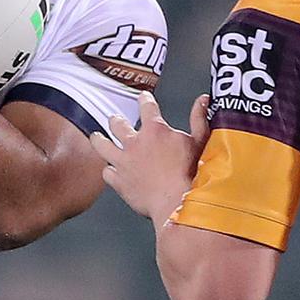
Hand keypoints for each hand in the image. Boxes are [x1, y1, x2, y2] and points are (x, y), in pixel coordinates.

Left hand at [91, 92, 209, 226]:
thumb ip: (198, 119)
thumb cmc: (191, 174)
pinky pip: (107, 172)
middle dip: (116, 120)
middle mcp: (135, 143)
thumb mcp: (200, 142)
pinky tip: (110, 171)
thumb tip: (202, 101)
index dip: (144, 99)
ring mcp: (123, 162)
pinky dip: (109, 171)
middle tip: (115, 119)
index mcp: (155, 130)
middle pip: (118, 124)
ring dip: (99, 140)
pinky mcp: (119, 181)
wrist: (177, 202)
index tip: (143, 97)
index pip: (146, 106)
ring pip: (103, 146)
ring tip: (97, 137)